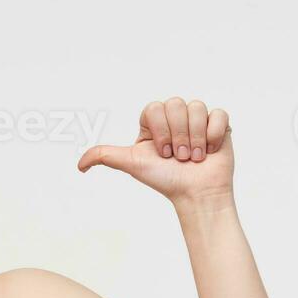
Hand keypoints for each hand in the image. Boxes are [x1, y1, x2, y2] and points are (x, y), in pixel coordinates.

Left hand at [78, 98, 232, 207]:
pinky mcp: (218, 122)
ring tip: (194, 157)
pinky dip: (213, 135)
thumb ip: (105, 156)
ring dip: (195, 138)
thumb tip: (79, 166)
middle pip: (176, 104)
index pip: (155, 107)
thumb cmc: (164, 179)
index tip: (162, 153)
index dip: (160, 132)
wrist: (195, 193)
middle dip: (178, 136)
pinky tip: (209, 150)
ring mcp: (197, 118)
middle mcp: (175, 116)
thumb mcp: (131, 164)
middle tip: (178, 157)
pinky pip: (217, 114)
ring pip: (197, 107)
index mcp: (153, 121)